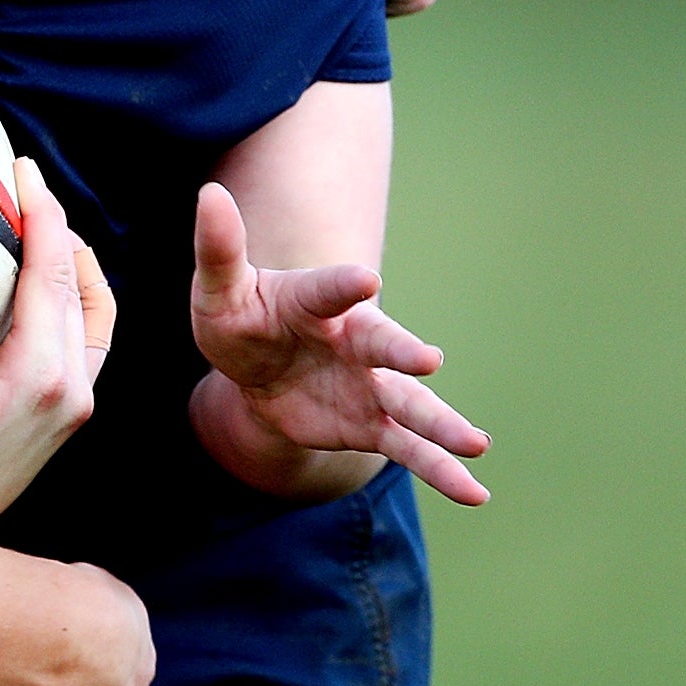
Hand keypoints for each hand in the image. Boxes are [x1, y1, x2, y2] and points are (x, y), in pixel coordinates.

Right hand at [0, 159, 115, 536]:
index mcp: (37, 381)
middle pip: (80, 287)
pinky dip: (78, 299)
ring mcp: (74, 405)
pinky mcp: (66, 414)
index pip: (51, 277)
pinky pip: (89, 340)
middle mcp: (70, 392)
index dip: (42, 217)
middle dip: (58, 228)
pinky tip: (48, 282)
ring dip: (75, 263)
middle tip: (28, 183)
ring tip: (43, 223)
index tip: (24, 171)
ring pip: (94, 314)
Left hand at [185, 183, 490, 504]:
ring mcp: (368, 383)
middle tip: (429, 361)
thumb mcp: (220, 288)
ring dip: (441, 424)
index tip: (364, 281)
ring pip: (410, 403)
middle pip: (384, 345)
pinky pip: (408, 447)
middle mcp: (354, 340)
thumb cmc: (243, 317)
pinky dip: (439, 468)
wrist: (258, 369)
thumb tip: (209, 193)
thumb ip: (219, 247)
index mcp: (316, 300)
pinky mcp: (371, 423)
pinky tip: (474, 493)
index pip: (330, 290)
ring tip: (477, 444)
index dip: (344, 285)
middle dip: (404, 352)